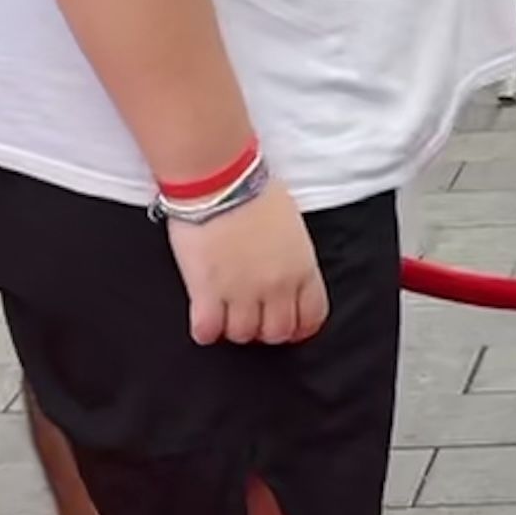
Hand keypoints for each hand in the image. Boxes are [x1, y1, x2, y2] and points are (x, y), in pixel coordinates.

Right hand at [173, 187, 327, 346]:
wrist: (219, 180)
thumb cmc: (254, 190)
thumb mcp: (292, 225)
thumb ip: (292, 256)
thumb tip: (282, 268)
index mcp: (302, 268)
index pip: (312, 316)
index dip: (299, 326)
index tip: (289, 325)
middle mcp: (276, 287)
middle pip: (277, 332)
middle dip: (266, 328)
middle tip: (252, 316)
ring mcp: (241, 293)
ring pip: (242, 334)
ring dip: (234, 327)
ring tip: (225, 312)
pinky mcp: (207, 292)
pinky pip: (208, 331)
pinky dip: (205, 329)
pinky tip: (203, 317)